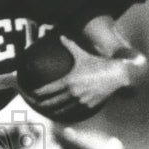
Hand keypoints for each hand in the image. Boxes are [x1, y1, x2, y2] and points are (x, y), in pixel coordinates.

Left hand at [29, 37, 143, 114]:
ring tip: (47, 111)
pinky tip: (63, 112)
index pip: (49, 88)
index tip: (32, 93)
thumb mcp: (83, 54)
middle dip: (43, 104)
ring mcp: (81, 100)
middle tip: (35, 104)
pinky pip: (75, 110)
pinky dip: (68, 112)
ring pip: (63, 109)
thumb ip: (70, 46)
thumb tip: (62, 36)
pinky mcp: (89, 105)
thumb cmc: (99, 63)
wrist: (117, 75)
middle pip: (54, 102)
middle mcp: (74, 92)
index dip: (39, 92)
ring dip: (54, 110)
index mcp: (70, 80)